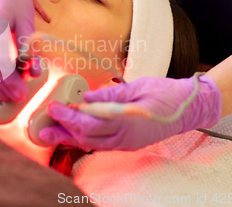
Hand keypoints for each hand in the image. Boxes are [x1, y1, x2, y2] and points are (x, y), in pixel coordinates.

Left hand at [39, 75, 222, 149]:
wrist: (190, 108)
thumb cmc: (166, 94)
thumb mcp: (137, 87)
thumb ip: (110, 95)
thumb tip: (85, 98)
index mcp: (127, 122)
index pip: (89, 122)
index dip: (68, 116)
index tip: (54, 106)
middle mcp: (124, 137)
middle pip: (86, 136)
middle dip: (62, 130)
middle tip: (41, 125)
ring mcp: (126, 143)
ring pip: (91, 143)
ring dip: (69, 138)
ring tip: (49, 134)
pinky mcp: (127, 143)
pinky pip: (100, 144)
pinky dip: (83, 139)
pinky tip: (72, 135)